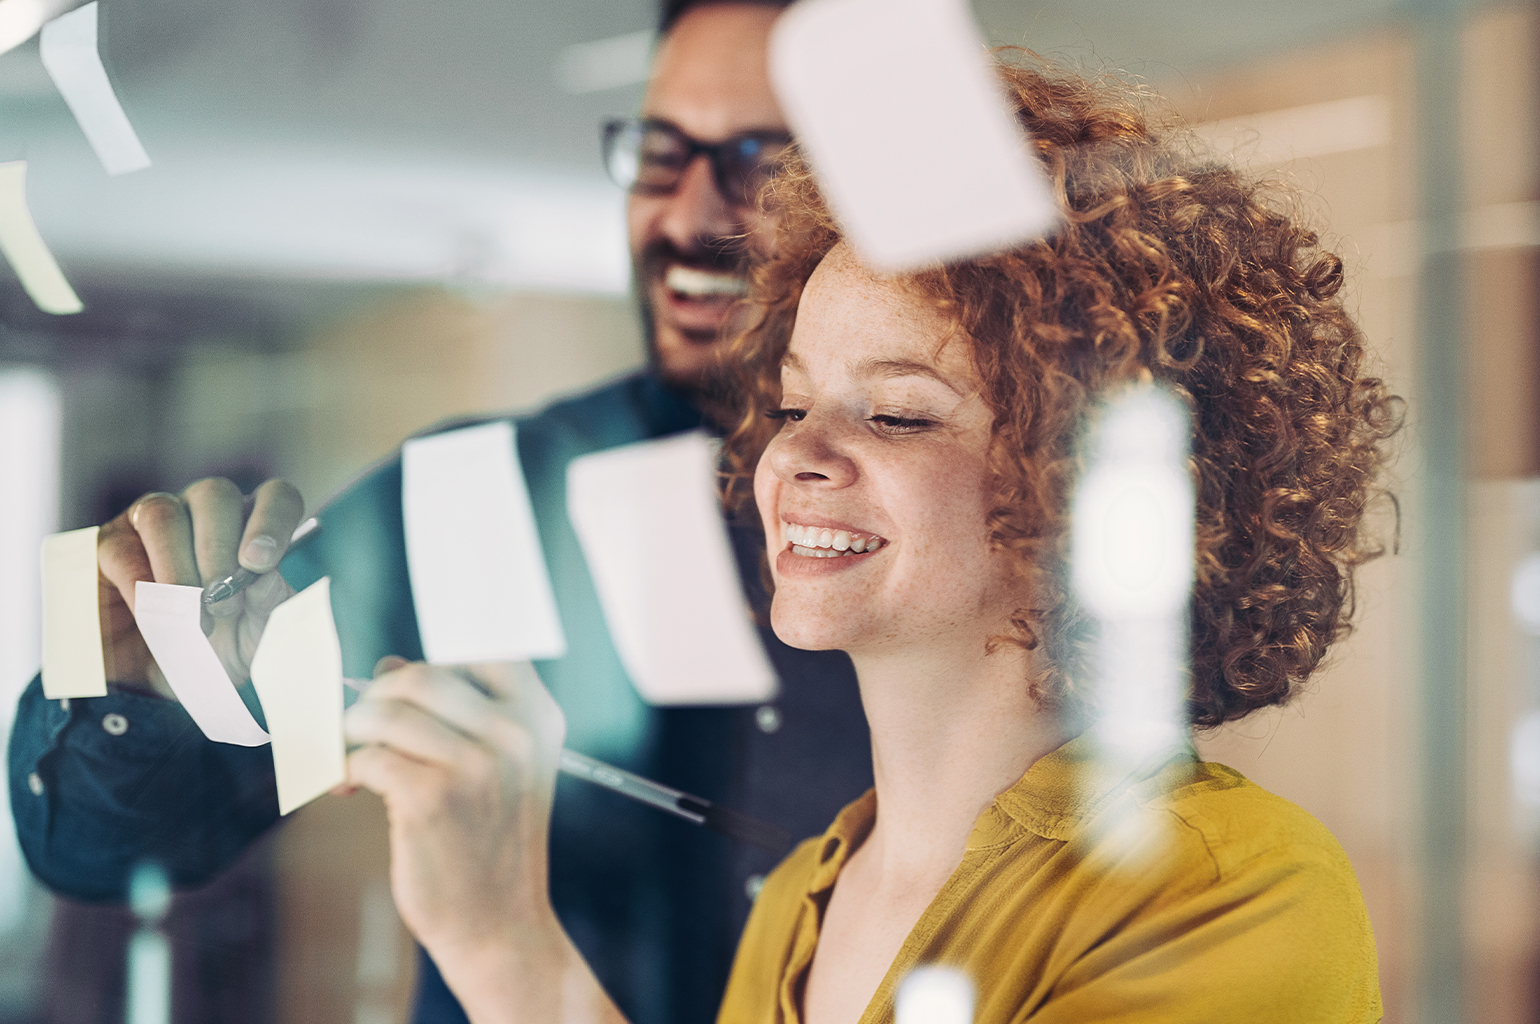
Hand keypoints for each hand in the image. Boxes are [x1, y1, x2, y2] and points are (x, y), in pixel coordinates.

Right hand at [96, 478, 304, 696]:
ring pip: (163, 514)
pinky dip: (140, 586)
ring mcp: (155, 520)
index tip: (260, 564)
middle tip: (222, 604)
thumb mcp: (257, 635)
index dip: (271, 521)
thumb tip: (264, 581)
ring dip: (178, 567)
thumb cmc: (222, 646)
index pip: (275, 497)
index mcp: (253, 526)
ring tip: (189, 615)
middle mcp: (205, 511)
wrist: (164, 682)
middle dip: (218, 551)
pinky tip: (153, 616)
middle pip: (214, 495)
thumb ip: (270, 606)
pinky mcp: (111, 543)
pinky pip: (122, 550)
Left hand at [344, 660, 624, 1023]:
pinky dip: (345, 770)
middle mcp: (516, 734)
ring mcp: (478, 766)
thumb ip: (454, 715)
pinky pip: (368, 757)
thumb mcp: (497, 770)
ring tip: (350, 757)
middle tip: (362, 725)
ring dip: (353, 731)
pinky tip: (349, 789)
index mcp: (538, 719)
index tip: (404, 681)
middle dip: (378, 696)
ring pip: (387, 712)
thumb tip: (387, 667)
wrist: (498, 924)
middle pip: (422, 675)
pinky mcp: (433, 799)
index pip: (484, 649)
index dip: (436, 655)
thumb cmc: (487, 842)